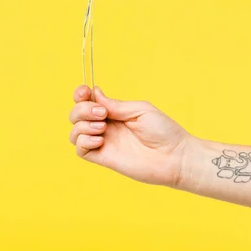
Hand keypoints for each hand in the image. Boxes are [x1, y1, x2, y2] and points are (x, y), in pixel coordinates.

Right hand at [68, 85, 192, 186]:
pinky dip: (84, 141)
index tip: (84, 92)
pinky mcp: (103, 158)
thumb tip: (95, 93)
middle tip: (102, 114)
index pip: (87, 101)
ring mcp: (103, 143)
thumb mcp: (140, 110)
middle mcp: (105, 126)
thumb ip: (115, 105)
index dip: (80, 95)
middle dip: (82, 110)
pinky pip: (80, 150)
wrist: (175, 157)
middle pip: (76, 115)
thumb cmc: (164, 132)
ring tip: (102, 128)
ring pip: (74, 132)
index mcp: (114, 112)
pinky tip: (101, 140)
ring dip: (82, 126)